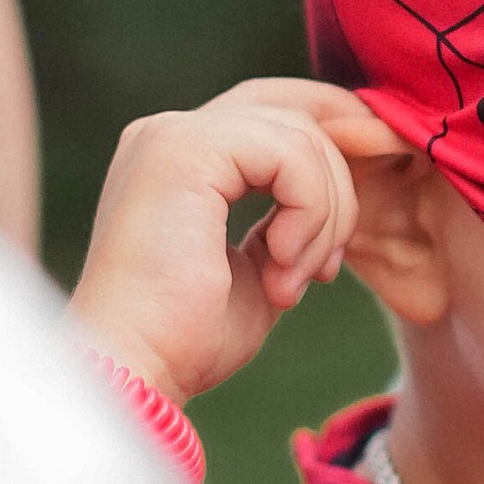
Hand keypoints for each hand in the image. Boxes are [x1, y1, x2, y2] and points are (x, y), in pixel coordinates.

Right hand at [68, 80, 405, 406]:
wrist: (135, 369)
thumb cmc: (186, 338)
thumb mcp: (257, 268)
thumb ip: (288, 220)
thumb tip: (339, 195)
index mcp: (179, 158)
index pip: (275, 115)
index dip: (331, 156)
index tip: (347, 232)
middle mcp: (169, 133)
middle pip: (295, 113)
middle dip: (339, 186)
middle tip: (327, 268)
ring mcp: (174, 135)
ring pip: (301, 136)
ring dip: (323, 217)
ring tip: (295, 281)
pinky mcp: (186, 149)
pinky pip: (291, 155)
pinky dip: (309, 212)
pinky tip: (282, 268)